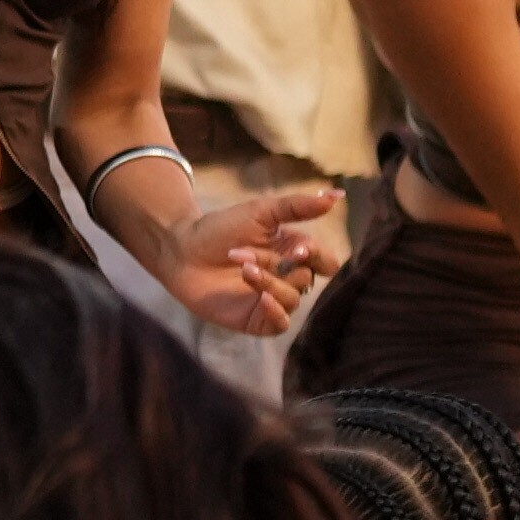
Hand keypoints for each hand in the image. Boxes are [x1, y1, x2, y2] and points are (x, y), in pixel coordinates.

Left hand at [169, 178, 337, 335]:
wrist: (181, 249)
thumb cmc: (220, 228)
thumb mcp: (261, 212)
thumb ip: (298, 206)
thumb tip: (338, 195)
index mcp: (293, 252)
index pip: (325, 261)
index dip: (316, 256)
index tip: (297, 248)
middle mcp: (287, 277)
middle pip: (308, 278)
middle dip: (282, 266)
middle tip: (251, 255)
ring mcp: (272, 299)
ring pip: (293, 298)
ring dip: (269, 281)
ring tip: (242, 267)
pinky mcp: (256, 319)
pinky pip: (280, 323)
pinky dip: (276, 311)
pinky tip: (262, 297)